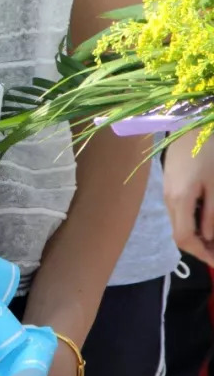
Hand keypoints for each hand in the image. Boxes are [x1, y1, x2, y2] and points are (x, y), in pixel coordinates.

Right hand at [163, 130, 213, 259]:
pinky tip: (205, 218)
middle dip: (199, 248)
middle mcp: (168, 198)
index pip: (185, 239)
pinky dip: (191, 221)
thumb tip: (208, 237)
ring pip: (178, 222)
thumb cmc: (207, 151)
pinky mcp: (169, 182)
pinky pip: (178, 210)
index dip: (202, 255)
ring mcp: (166, 190)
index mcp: (179, 200)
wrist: (190, 120)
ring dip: (195, 235)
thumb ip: (211, 214)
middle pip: (178, 234)